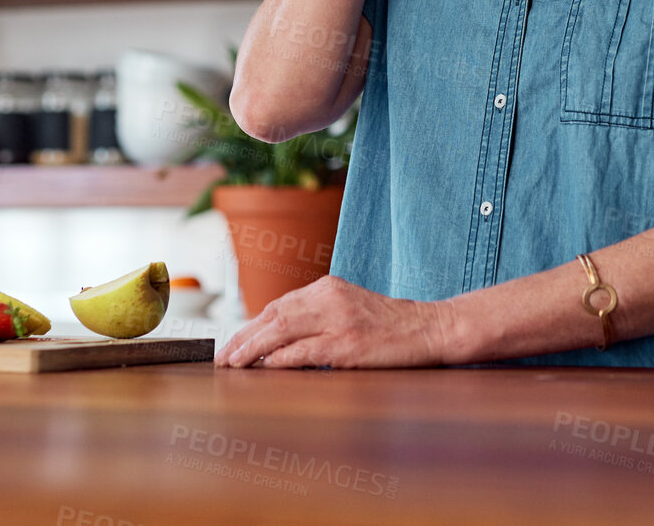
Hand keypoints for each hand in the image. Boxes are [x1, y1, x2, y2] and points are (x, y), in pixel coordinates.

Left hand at [215, 275, 457, 368]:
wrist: (431, 327)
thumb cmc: (391, 325)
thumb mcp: (350, 308)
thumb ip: (318, 317)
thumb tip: (279, 342)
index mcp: (328, 287)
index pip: (278, 305)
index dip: (251, 325)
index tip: (232, 342)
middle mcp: (329, 298)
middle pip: (273, 315)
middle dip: (243, 337)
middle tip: (222, 356)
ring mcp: (338, 320)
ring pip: (281, 329)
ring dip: (252, 348)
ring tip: (233, 363)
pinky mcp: (348, 343)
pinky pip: (304, 350)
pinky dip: (280, 358)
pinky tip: (265, 366)